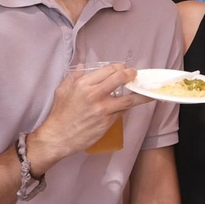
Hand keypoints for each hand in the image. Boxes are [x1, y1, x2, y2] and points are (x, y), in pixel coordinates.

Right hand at [27, 64, 149, 167]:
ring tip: (145, 91)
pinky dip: (127, 107)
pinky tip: (131, 104)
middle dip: (131, 75)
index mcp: (84, 84)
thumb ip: (73, 77)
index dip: (120, 67)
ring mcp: (103, 109)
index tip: (124, 69)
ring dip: (139, 94)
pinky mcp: (107, 122)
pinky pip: (122, 112)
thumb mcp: (62, 90)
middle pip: (120, 79)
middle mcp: (95, 94)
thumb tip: (81, 66)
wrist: (58, 137)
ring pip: (128, 99)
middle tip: (134, 75)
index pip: (109, 70)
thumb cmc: (60, 114)